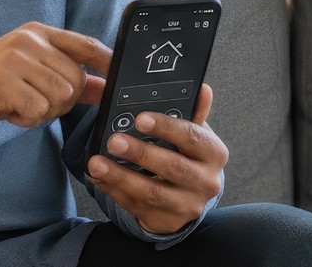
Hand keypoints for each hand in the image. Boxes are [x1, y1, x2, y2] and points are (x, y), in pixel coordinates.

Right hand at [0, 22, 111, 146]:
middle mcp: (28, 40)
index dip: (107, 61)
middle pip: (76, 78)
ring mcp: (15, 59)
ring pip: (60, 95)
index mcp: (37, 33)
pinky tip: (7, 111)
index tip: (119, 77)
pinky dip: (26, 119)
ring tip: (18, 106)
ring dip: (43, 112)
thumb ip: (66, 77)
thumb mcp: (28, 72)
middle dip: (62, 101)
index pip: (85, 43)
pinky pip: (37, 109)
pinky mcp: (3, 82)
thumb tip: (103, 85)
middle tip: (34, 103)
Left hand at [85, 83, 227, 234]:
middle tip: (114, 141)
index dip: (166, 127)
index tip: (140, 118)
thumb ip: (193, 113)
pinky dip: (114, 191)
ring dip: (120, 176)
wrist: (189, 196)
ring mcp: (187, 206)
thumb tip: (202, 89)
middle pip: (172, 166)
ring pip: (151, 192)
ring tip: (96, 163)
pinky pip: (136, 206)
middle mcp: (206, 182)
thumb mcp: (194, 134)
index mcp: (214, 154)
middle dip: (140, 153)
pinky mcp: (167, 222)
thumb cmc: (189, 156)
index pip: (192, 137)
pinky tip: (99, 178)